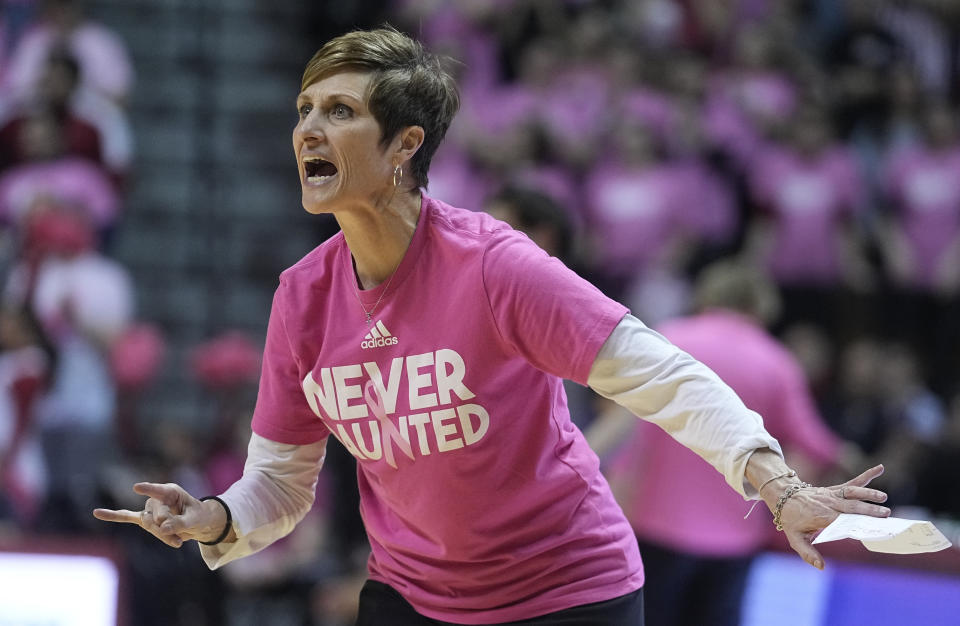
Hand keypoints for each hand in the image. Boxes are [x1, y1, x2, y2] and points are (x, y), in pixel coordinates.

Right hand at [93, 482, 230, 547]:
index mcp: (171, 491)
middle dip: (168, 529)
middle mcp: (157, 498)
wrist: (195, 523)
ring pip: (149, 525)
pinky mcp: (144, 518)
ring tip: (178, 542)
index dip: (148, 489)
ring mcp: (149, 508)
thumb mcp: (195, 519)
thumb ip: (180, 523)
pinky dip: (113, 515)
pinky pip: (126, 517)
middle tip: (181, 538)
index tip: (137, 488)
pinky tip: (97, 512)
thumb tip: (163, 528)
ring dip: (162, 536)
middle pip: (155, 516)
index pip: (159, 491)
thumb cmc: (197, 516)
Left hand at [775, 465, 888, 569]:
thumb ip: (807, 553)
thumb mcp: (795, 539)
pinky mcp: (836, 489)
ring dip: (868, 494)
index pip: (842, 521)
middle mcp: (829, 504)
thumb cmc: (792, 520)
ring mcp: (833, 495)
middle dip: (869, 510)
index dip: (855, 523)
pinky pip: (853, 482)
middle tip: (886, 514)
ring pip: (853, 493)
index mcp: (822, 516)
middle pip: (852, 507)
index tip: (870, 528)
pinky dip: (867, 475)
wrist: (783, 497)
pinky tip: (880, 468)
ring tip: (884, 498)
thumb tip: (822, 567)